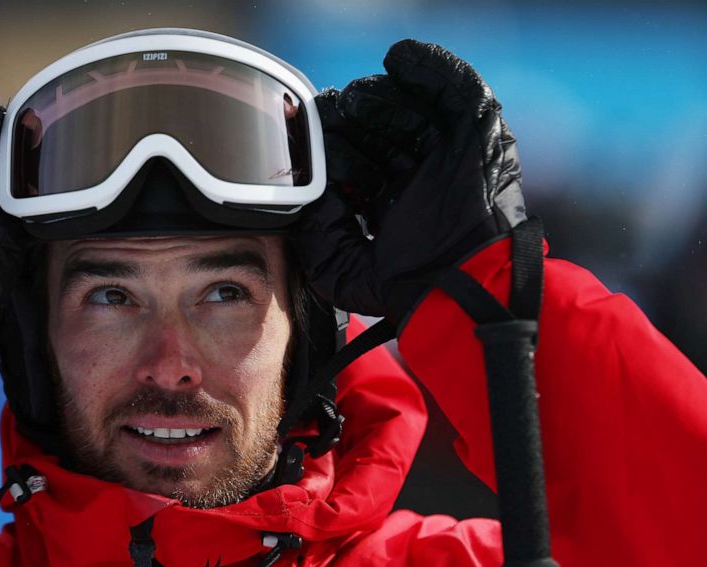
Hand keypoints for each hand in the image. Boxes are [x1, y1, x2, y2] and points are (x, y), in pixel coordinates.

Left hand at [297, 39, 526, 322]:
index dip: (334, 147)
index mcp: (392, 203)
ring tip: (355, 99)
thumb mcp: (343, 272)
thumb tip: (306, 200)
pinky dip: (429, 68)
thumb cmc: (411, 287)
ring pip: (410, 107)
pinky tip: (398, 61)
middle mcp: (420, 175)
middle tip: (329, 111)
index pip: (358, 161)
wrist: (462, 286)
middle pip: (381, 129)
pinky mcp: (478, 136)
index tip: (311, 137)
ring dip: (380, 95)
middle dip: (353, 118)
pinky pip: (457, 90)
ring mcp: (449, 154)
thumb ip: (317, 239)